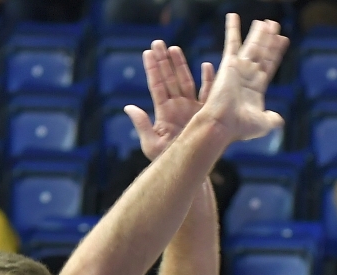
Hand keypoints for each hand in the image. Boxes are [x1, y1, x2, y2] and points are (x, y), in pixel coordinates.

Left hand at [125, 42, 213, 161]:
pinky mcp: (206, 112)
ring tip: (174, 48)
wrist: (188, 170)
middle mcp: (177, 106)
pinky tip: (205, 65)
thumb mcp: (151, 145)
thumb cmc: (168, 161)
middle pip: (169, 78)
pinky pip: (208, 92)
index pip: (156, 86)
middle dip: (164, 61)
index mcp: (164, 112)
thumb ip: (141, 125)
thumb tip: (128, 107)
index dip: (152, 69)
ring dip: (180, 64)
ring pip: (186, 80)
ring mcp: (192, 107)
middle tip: (158, 43)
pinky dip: (208, 79)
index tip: (147, 52)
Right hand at [197, 16, 288, 145]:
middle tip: (274, 25)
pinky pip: (231, 42)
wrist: (221, 124)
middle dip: (269, 39)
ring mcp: (239, 69)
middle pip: (262, 53)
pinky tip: (233, 15)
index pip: (269, 65)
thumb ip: (272, 120)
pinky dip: (232, 29)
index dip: (276, 52)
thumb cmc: (239, 127)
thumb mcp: (261, 124)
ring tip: (265, 21)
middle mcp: (248, 76)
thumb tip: (279, 120)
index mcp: (256, 88)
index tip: (283, 40)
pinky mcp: (228, 64)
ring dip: (258, 33)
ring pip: (252, 45)